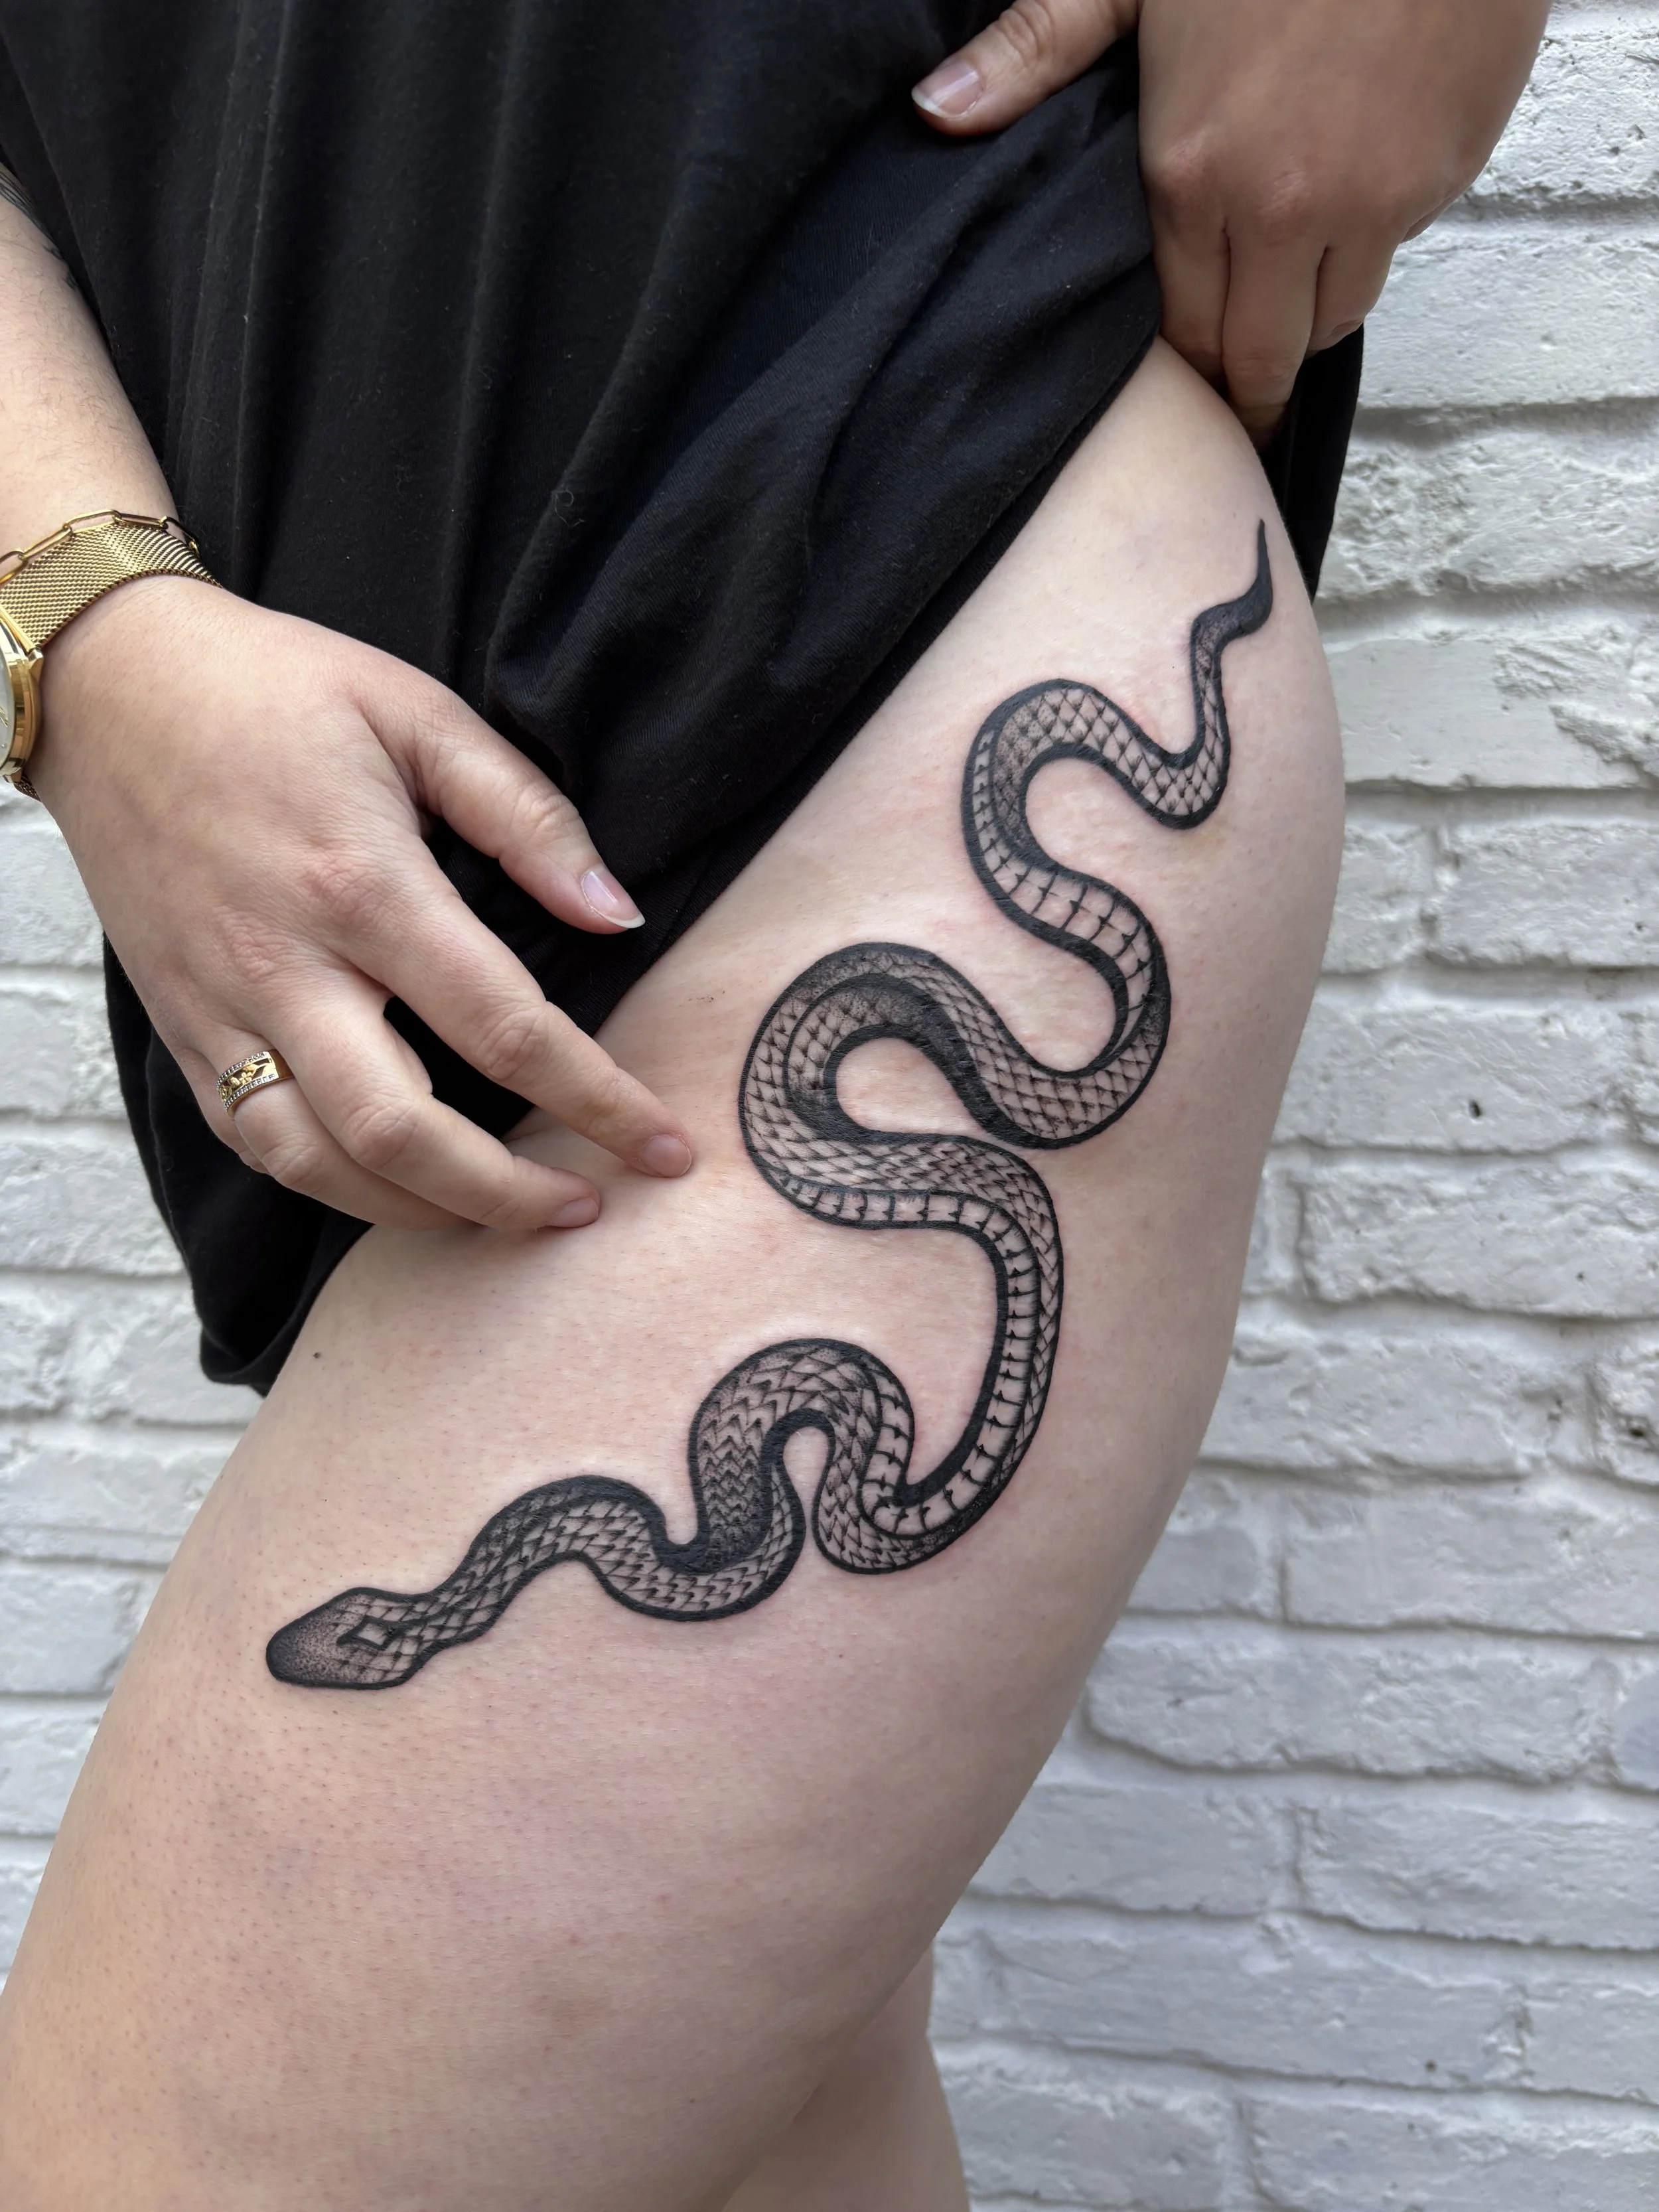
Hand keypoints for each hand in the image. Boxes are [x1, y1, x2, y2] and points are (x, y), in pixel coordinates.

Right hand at [30, 577, 693, 1231]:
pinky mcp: (181, 1027)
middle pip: (402, 1132)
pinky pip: (255, 1141)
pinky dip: (335, 1184)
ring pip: (318, 1163)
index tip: (662, 1145)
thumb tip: (613, 915)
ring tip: (505, 1214)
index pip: (502, 1027)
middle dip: (509, 1195)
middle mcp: (285, 964)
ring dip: (422, 1210)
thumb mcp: (419, 713)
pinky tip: (402, 1185)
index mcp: (362, 884)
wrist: (109, 686)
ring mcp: (220, 1006)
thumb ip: (526, 816)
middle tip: (588, 1209)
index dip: (596, 1100)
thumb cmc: (275, 690)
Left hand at [914, 0, 1549, 442]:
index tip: (1186, 387)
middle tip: (1241, 408)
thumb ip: (1039, 47)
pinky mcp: (1441, 174)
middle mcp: (1283, 209)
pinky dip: (1377, 233)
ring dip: (1311, 313)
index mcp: (1193, 173)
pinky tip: (1359, 182)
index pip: (1185, 330)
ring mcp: (1373, 199)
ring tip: (1291, 295)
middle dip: (1248, 387)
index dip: (1187, 365)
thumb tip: (936, 111)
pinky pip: (1399, 244)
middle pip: (1262, 355)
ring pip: (1336, 315)